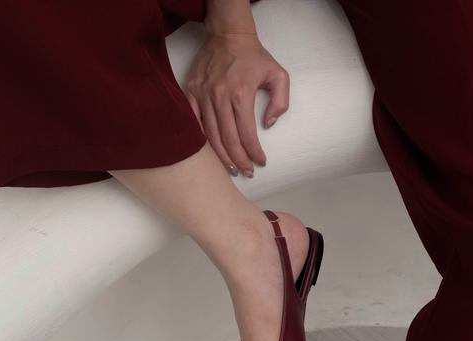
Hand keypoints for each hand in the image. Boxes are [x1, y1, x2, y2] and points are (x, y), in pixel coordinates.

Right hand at [184, 32, 288, 176]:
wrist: (228, 35)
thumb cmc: (254, 57)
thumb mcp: (278, 75)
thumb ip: (281, 101)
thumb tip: (269, 124)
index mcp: (241, 94)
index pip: (247, 134)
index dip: (254, 152)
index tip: (260, 162)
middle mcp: (220, 96)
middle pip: (228, 140)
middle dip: (239, 161)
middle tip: (246, 172)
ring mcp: (203, 95)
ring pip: (210, 135)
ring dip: (222, 156)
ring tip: (232, 169)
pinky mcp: (191, 93)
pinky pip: (194, 123)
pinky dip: (202, 141)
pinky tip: (211, 153)